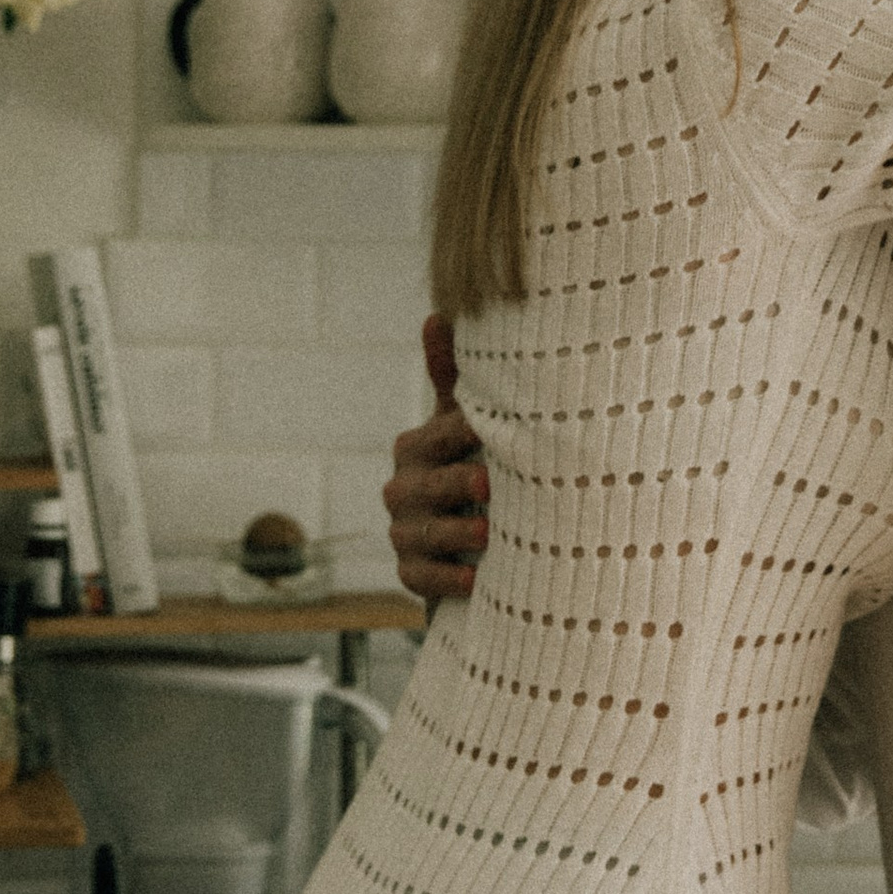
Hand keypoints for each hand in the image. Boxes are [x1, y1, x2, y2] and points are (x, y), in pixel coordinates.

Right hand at [383, 313, 486, 601]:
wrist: (469, 541)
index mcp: (416, 447)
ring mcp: (404, 533)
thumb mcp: (462, 424)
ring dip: (457, 534)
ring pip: (424, 533)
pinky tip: (474, 579)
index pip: (440, 437)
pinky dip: (448, 579)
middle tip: (488, 483)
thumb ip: (452, 376)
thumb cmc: (468, 465)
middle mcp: (402, 488)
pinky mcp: (411, 573)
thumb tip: (438, 314)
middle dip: (456, 484)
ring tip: (490, 535)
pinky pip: (422, 577)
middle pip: (427, 486)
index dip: (465, 434)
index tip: (490, 430)